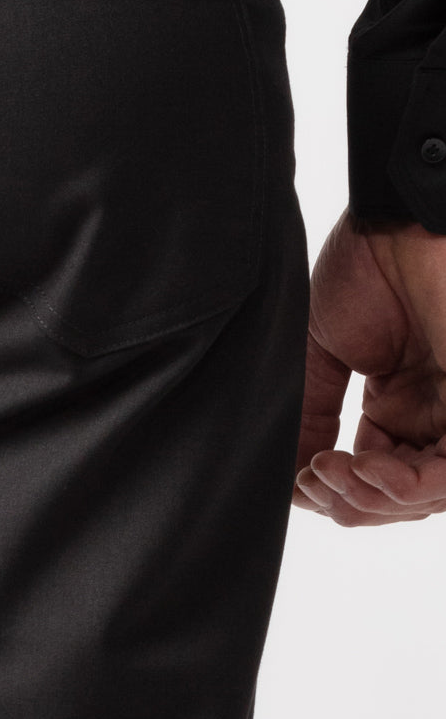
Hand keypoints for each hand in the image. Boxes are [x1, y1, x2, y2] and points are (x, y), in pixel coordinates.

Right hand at [292, 206, 445, 525]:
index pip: (374, 477)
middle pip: (401, 497)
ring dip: (374, 498)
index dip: (334, 491)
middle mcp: (437, 416)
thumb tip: (288, 477)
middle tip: (310, 476)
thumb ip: (309, 413)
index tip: (296, 477)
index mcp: (403, 404)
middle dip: (350, 500)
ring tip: (330, 471)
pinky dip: (410, 487)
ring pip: (429, 495)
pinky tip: (366, 471)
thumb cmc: (368, 264)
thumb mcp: (323, 351)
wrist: (398, 219)